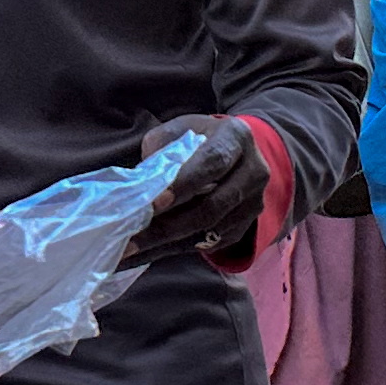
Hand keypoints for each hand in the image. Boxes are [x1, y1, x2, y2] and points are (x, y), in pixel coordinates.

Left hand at [121, 119, 270, 264]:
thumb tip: (141, 184)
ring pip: (209, 231)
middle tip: (132, 238)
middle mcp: (253, 171)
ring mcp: (253, 202)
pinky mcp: (245, 226)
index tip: (154, 203)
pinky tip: (146, 253)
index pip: (213, 161)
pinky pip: (209, 243)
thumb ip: (161, 149)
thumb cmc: (199, 140)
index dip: (184, 183)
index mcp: (235, 137)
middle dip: (169, 225)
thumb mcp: (179, 131)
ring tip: (132, 250)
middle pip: (213, 205)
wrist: (235, 155)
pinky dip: (174, 250)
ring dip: (167, 243)